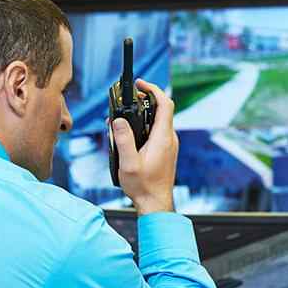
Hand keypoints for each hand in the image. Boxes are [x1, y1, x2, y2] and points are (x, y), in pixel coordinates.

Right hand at [110, 78, 177, 215]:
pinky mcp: (166, 151)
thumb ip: (123, 140)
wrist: (155, 203)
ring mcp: (169, 145)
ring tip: (123, 119)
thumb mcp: (128, 163)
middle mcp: (169, 139)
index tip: (140, 84)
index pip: (165, 104)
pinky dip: (144, 126)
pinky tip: (130, 135)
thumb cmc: (143, 187)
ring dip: (143, 114)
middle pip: (162, 109)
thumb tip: (118, 120)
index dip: (153, 89)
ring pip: (158, 120)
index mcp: (163, 138)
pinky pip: (157, 132)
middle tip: (128, 98)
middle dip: (145, 100)